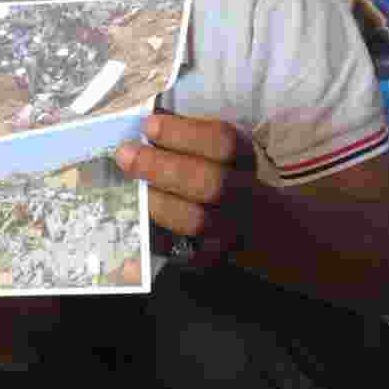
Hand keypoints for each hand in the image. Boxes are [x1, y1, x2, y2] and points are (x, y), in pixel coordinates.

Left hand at [115, 112, 254, 268]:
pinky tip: (126, 263)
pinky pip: (181, 261)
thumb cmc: (225, 175)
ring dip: (157, 205)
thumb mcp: (219, 153)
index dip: (184, 133)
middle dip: (162, 167)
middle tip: (125, 155)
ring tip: (129, 190)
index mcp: (245, 162)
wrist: (263, 228)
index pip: (223, 142)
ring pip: (197, 222)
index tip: (147, 125)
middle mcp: (244, 197)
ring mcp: (231, 231)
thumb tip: (144, 127)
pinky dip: (152, 261)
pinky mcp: (212, 259)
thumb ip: (187, 141)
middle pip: (210, 183)